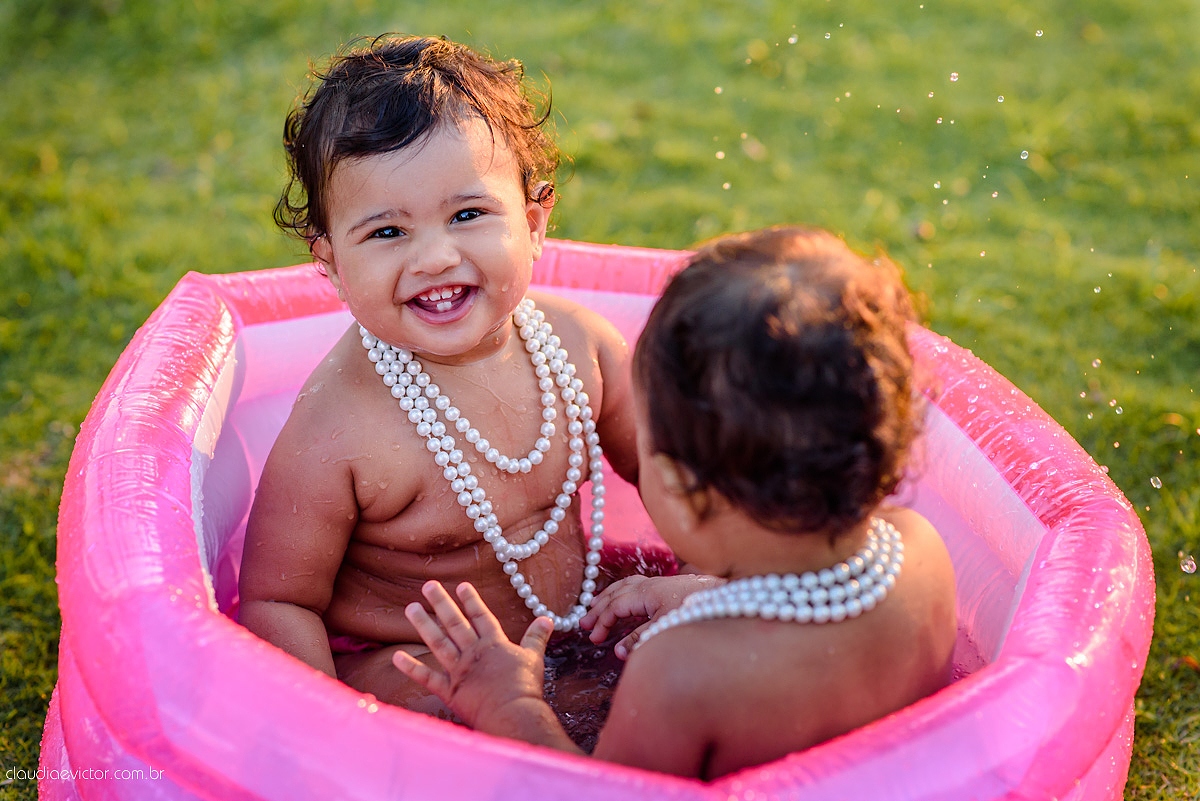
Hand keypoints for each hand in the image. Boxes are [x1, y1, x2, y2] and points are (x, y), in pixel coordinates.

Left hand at [392, 581, 553, 730]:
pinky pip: (426, 677)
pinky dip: (411, 667)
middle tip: (428, 585)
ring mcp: (458, 671)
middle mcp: (473, 653)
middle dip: (442, 603)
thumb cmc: (525, 688)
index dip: (471, 600)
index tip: (461, 585)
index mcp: (493, 645)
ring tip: (410, 608)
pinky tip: (396, 656)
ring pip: (438, 643)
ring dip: (424, 625)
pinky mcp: (449, 691)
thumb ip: (536, 637)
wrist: (513, 714)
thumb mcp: (534, 658)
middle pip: (455, 623)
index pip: (481, 616)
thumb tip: (547, 618)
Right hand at [580, 574, 725, 658]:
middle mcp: (650, 584)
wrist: (726, 597)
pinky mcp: (668, 586)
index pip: (616, 606)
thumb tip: (618, 651)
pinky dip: (623, 592)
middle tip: (584, 624)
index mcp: (647, 592)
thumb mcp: (666, 627)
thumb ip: (641, 639)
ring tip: (595, 606)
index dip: (602, 622)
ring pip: (625, 586)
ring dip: (609, 596)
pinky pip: (636, 585)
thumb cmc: (696, 611)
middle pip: (616, 593)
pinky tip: (624, 599)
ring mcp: (659, 583)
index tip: (594, 638)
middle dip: (599, 608)